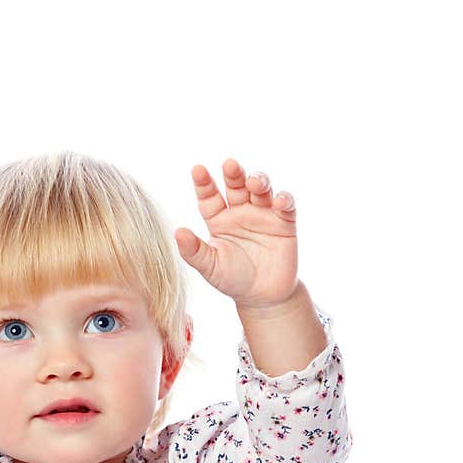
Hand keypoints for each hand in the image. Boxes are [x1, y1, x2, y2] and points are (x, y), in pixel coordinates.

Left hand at [173, 159, 298, 310]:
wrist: (262, 297)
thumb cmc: (232, 280)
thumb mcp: (210, 268)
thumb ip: (194, 251)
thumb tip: (176, 232)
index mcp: (219, 220)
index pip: (210, 197)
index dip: (204, 183)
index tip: (198, 170)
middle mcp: (240, 212)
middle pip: (236, 185)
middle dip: (233, 174)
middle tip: (229, 164)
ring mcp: (262, 215)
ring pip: (261, 189)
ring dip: (259, 180)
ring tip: (254, 182)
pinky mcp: (284, 223)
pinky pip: (286, 206)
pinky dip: (284, 199)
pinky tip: (278, 202)